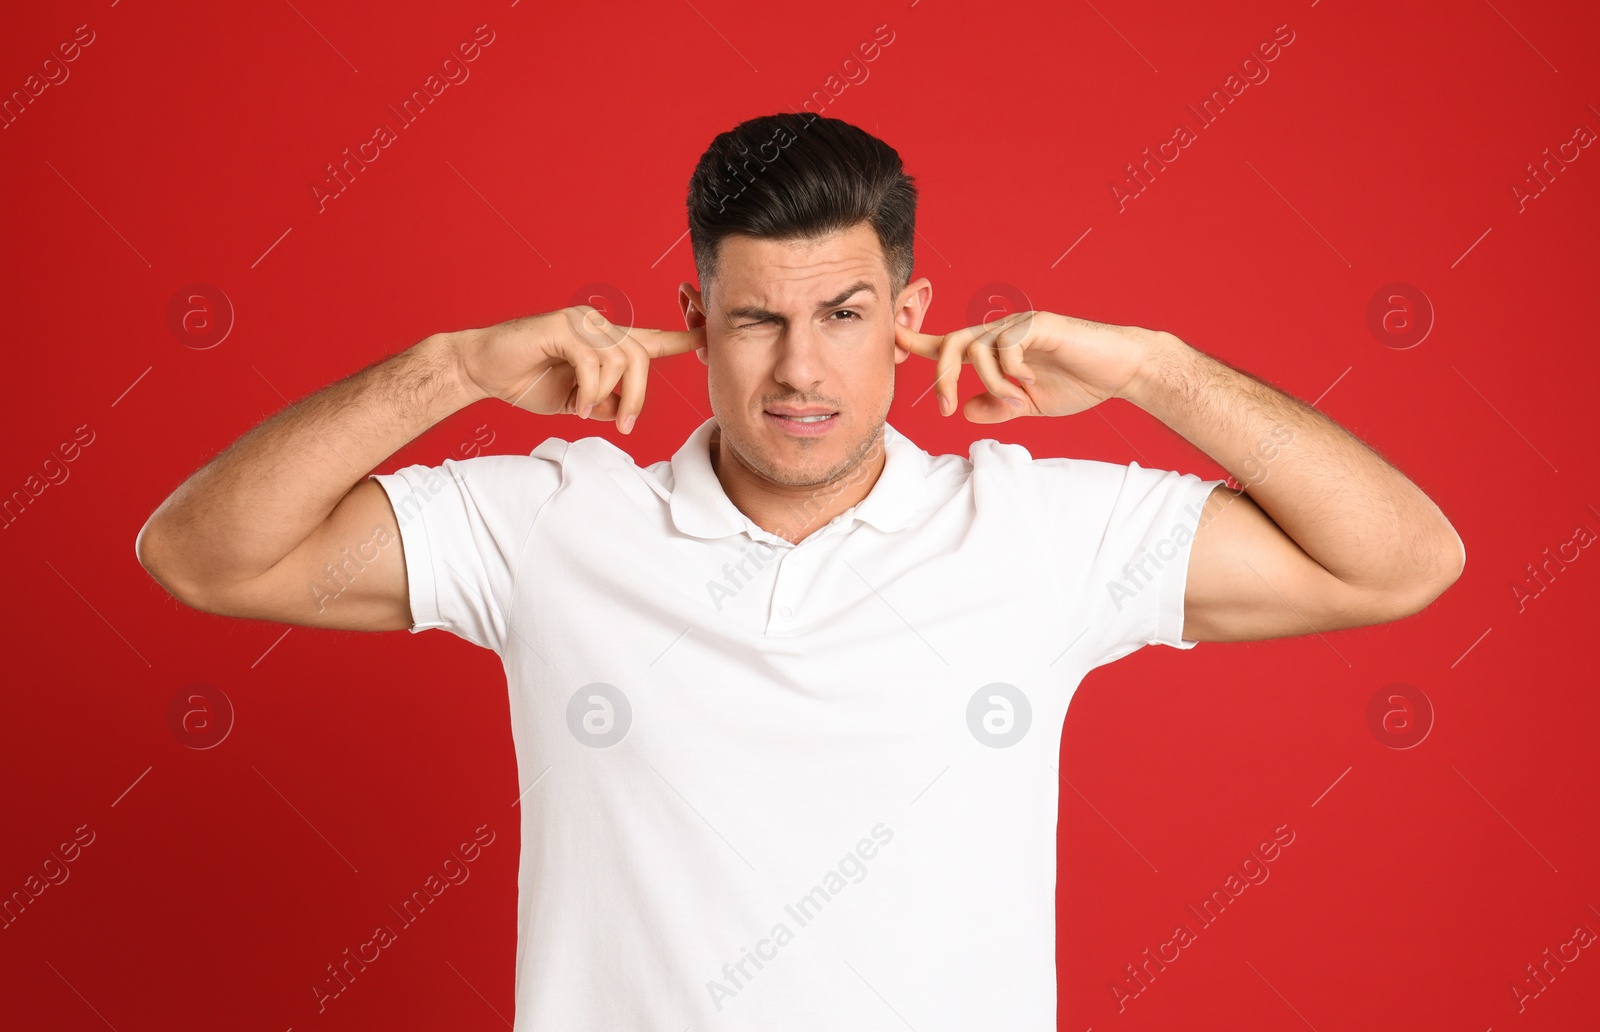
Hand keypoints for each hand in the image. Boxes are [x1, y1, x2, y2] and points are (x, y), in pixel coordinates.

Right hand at [453, 306, 703, 433]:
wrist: (483, 369)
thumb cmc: (529, 381)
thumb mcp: (579, 402)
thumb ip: (607, 403)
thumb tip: (626, 412)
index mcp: (606, 342)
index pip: (652, 339)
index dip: (683, 340)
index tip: (709, 339)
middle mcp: (599, 326)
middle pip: (642, 358)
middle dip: (639, 398)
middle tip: (626, 426)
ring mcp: (581, 322)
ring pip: (621, 360)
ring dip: (611, 396)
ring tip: (590, 413)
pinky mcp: (562, 326)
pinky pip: (594, 362)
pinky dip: (591, 390)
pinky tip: (580, 406)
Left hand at [894, 311, 1167, 422]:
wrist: (1120, 370)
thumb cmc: (1077, 382)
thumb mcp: (1027, 405)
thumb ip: (995, 407)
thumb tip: (964, 411)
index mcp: (995, 350)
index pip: (949, 345)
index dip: (919, 342)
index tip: (892, 340)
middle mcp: (1001, 332)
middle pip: (952, 344)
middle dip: (942, 378)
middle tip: (946, 409)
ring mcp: (1019, 326)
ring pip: (978, 348)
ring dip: (990, 383)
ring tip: (1015, 402)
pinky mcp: (1039, 325)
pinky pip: (1007, 345)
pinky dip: (1012, 371)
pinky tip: (1030, 382)